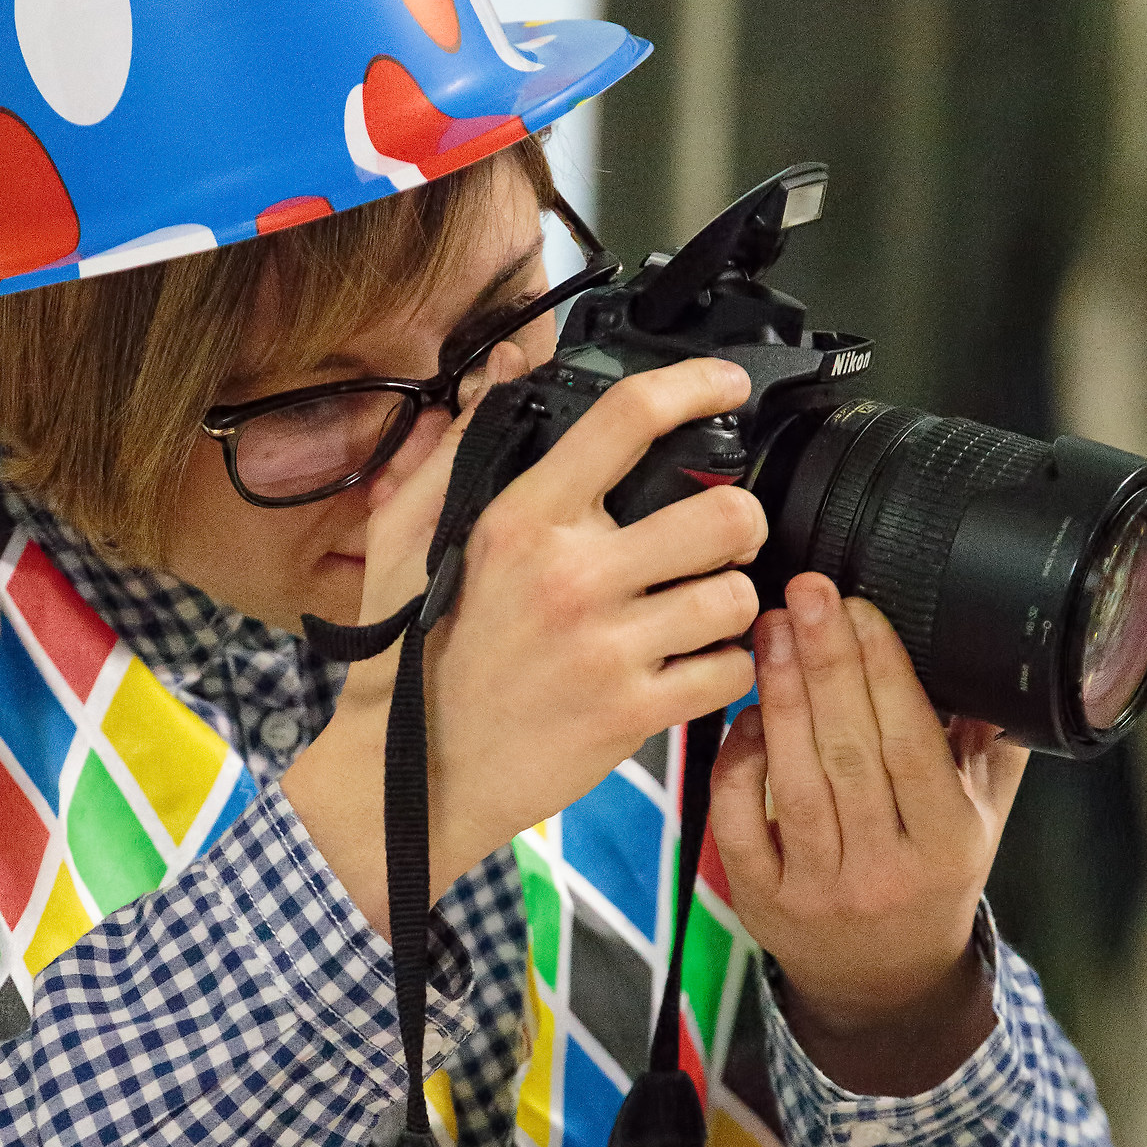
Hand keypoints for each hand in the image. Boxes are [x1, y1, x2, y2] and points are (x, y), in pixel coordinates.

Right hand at [284, 347, 764, 933]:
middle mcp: (572, 576)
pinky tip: (691, 669)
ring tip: (702, 612)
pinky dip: (724, 670)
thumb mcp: (408, 537)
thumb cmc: (409, 656)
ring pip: (737, 596)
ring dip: (732, 601)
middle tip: (722, 537)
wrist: (405, 778)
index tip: (727, 387)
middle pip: (725, 513)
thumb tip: (506, 368)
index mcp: (520, 520)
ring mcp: (606, 649)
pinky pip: (729, 672)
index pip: (629, 422)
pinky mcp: (630, 714)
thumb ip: (460, 446)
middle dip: (741, 521)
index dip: (696, 387)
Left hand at [710, 574, 1028, 1093]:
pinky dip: (737, 761)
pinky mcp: (760, 899)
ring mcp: (816, 889)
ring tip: (768, 631)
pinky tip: (743, 713)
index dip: (883, 671)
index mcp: (946, 845)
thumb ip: (984, 745)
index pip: (911, 744)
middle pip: (848, 752)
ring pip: (793, 779)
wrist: (881, 982)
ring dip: (778, 697)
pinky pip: (738, 818)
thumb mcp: (979, 820)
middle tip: (804, 593)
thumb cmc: (930, 878)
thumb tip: (976, 657)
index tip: (859, 607)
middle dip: (824, 664)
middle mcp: (883, 871)